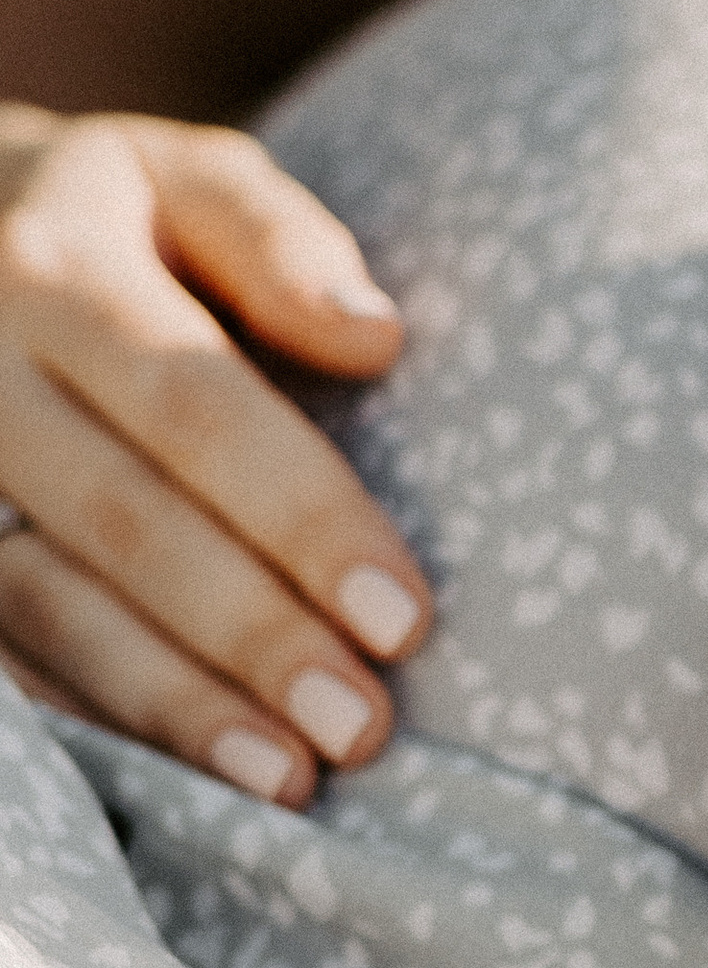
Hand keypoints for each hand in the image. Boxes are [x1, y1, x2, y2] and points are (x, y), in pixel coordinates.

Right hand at [0, 108, 426, 803]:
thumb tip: (377, 337)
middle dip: (249, 637)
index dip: (302, 519)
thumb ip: (276, 240)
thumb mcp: (185, 182)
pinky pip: (2, 652)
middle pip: (122, 524)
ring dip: (170, 707)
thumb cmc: (119, 222)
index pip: (196, 411)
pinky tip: (183, 786)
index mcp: (57, 273)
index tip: (407, 617)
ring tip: (288, 783)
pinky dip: (93, 722)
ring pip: (44, 606)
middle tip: (363, 729)